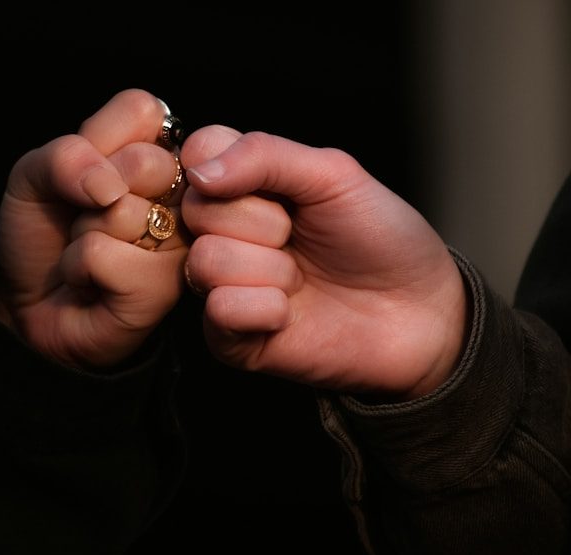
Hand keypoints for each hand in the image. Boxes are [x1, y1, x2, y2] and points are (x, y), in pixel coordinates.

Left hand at [0, 89, 187, 369]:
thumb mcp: (34, 175)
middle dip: (91, 191)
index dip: (97, 141)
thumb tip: (108, 185)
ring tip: (89, 251)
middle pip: (146, 162)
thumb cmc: (43, 233)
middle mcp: (184, 196)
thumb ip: (65, 156)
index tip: (88, 174)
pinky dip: (80, 268)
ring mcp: (183, 244)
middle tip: (88, 215)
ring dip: (84, 234)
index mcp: (160, 154)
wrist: (26, 300)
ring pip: (124, 212)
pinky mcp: (167, 288)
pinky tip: (91, 282)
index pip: (145, 111)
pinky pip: (107, 257)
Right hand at [181, 126, 466, 399]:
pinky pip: (219, 310)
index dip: (227, 167)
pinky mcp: (229, 337)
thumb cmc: (381, 238)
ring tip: (300, 278)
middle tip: (298, 235)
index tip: (274, 186)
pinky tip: (290, 312)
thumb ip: (264, 155)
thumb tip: (200, 170)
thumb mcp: (334, 175)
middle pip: (197, 210)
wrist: (420, 312)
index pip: (196, 155)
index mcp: (243, 185)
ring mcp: (223, 285)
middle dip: (264, 222)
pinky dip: (265, 309)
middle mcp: (224, 232)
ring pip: (207, 261)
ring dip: (270, 270)